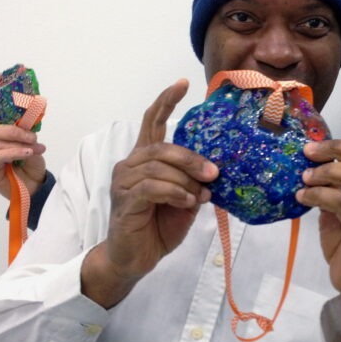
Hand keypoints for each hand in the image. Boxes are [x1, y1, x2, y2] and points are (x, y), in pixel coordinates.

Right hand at [0, 94, 46, 197]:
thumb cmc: (30, 162)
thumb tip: (26, 126)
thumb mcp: (31, 143)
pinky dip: (14, 152)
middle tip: (32, 137)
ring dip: (20, 145)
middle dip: (14, 131)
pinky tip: (26, 153)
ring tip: (34, 149)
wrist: (36, 184)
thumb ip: (24, 133)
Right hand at [85, 80, 218, 303]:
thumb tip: (215, 169)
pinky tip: (187, 202)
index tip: (183, 82)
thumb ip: (194, 181)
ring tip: (201, 196)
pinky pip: (152, 187)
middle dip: (192, 158)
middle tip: (214, 173)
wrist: (134, 258)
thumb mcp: (185, 200)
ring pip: (158, 166)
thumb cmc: (158, 227)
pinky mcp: (124, 201)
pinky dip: (175, 193)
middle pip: (161, 145)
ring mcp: (124, 182)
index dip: (166, 101)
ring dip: (186, 179)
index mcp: (145, 160)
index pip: (153, 121)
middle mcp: (130, 165)